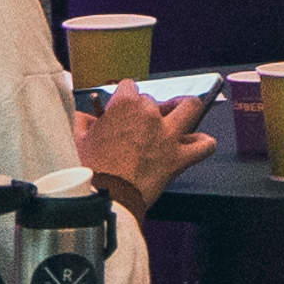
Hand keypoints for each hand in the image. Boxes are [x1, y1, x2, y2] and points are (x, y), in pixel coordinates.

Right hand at [74, 81, 213, 204]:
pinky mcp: (179, 157)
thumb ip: (82, 123)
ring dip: (185, 110)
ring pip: (189, 108)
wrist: (107, 196)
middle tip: (140, 127)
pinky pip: (203, 146)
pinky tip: (197, 145)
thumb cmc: (91, 169)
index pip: (128, 87)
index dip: (125, 98)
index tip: (122, 109)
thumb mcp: (79, 141)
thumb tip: (84, 118)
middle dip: (147, 112)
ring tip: (180, 117)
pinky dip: (203, 144)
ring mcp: (167, 134)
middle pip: (153, 101)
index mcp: (125, 105)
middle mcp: (150, 114)